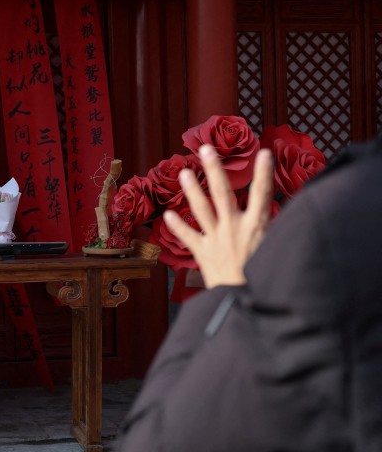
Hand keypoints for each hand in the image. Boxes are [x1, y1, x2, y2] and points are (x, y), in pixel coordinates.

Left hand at [166, 144, 273, 288]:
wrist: (244, 301)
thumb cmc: (263, 275)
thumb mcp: (275, 248)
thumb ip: (274, 228)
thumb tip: (284, 211)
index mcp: (257, 225)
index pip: (262, 194)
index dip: (264, 174)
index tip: (264, 152)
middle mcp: (234, 228)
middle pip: (222, 194)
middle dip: (215, 170)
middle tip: (205, 150)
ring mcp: (216, 239)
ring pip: (201, 210)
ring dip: (192, 190)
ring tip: (183, 173)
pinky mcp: (203, 253)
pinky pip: (188, 237)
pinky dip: (177, 227)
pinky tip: (167, 215)